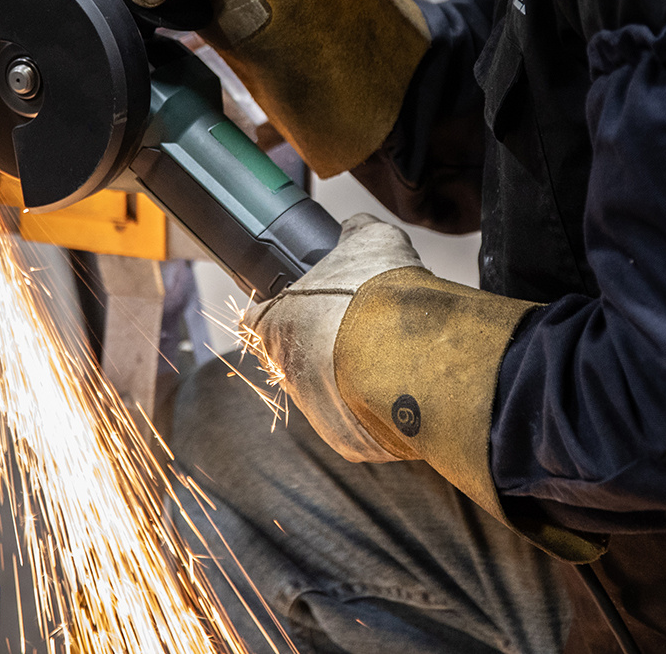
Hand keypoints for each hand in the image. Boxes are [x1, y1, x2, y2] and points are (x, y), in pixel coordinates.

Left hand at [242, 213, 424, 461]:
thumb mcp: (372, 240)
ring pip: (328, 390)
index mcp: (275, 322)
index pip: (255, 319)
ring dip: (351, 376)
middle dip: (325, 343)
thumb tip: (354, 227)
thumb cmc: (377, 297)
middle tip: (359, 327)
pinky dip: (376, 406)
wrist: (410, 355)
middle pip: (297, 356)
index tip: (297, 303)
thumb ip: (355, 231)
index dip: (275, 308)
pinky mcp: (346, 439)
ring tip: (390, 357)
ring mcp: (314, 409)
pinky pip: (358, 420)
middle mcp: (286, 370)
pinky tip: (401, 386)